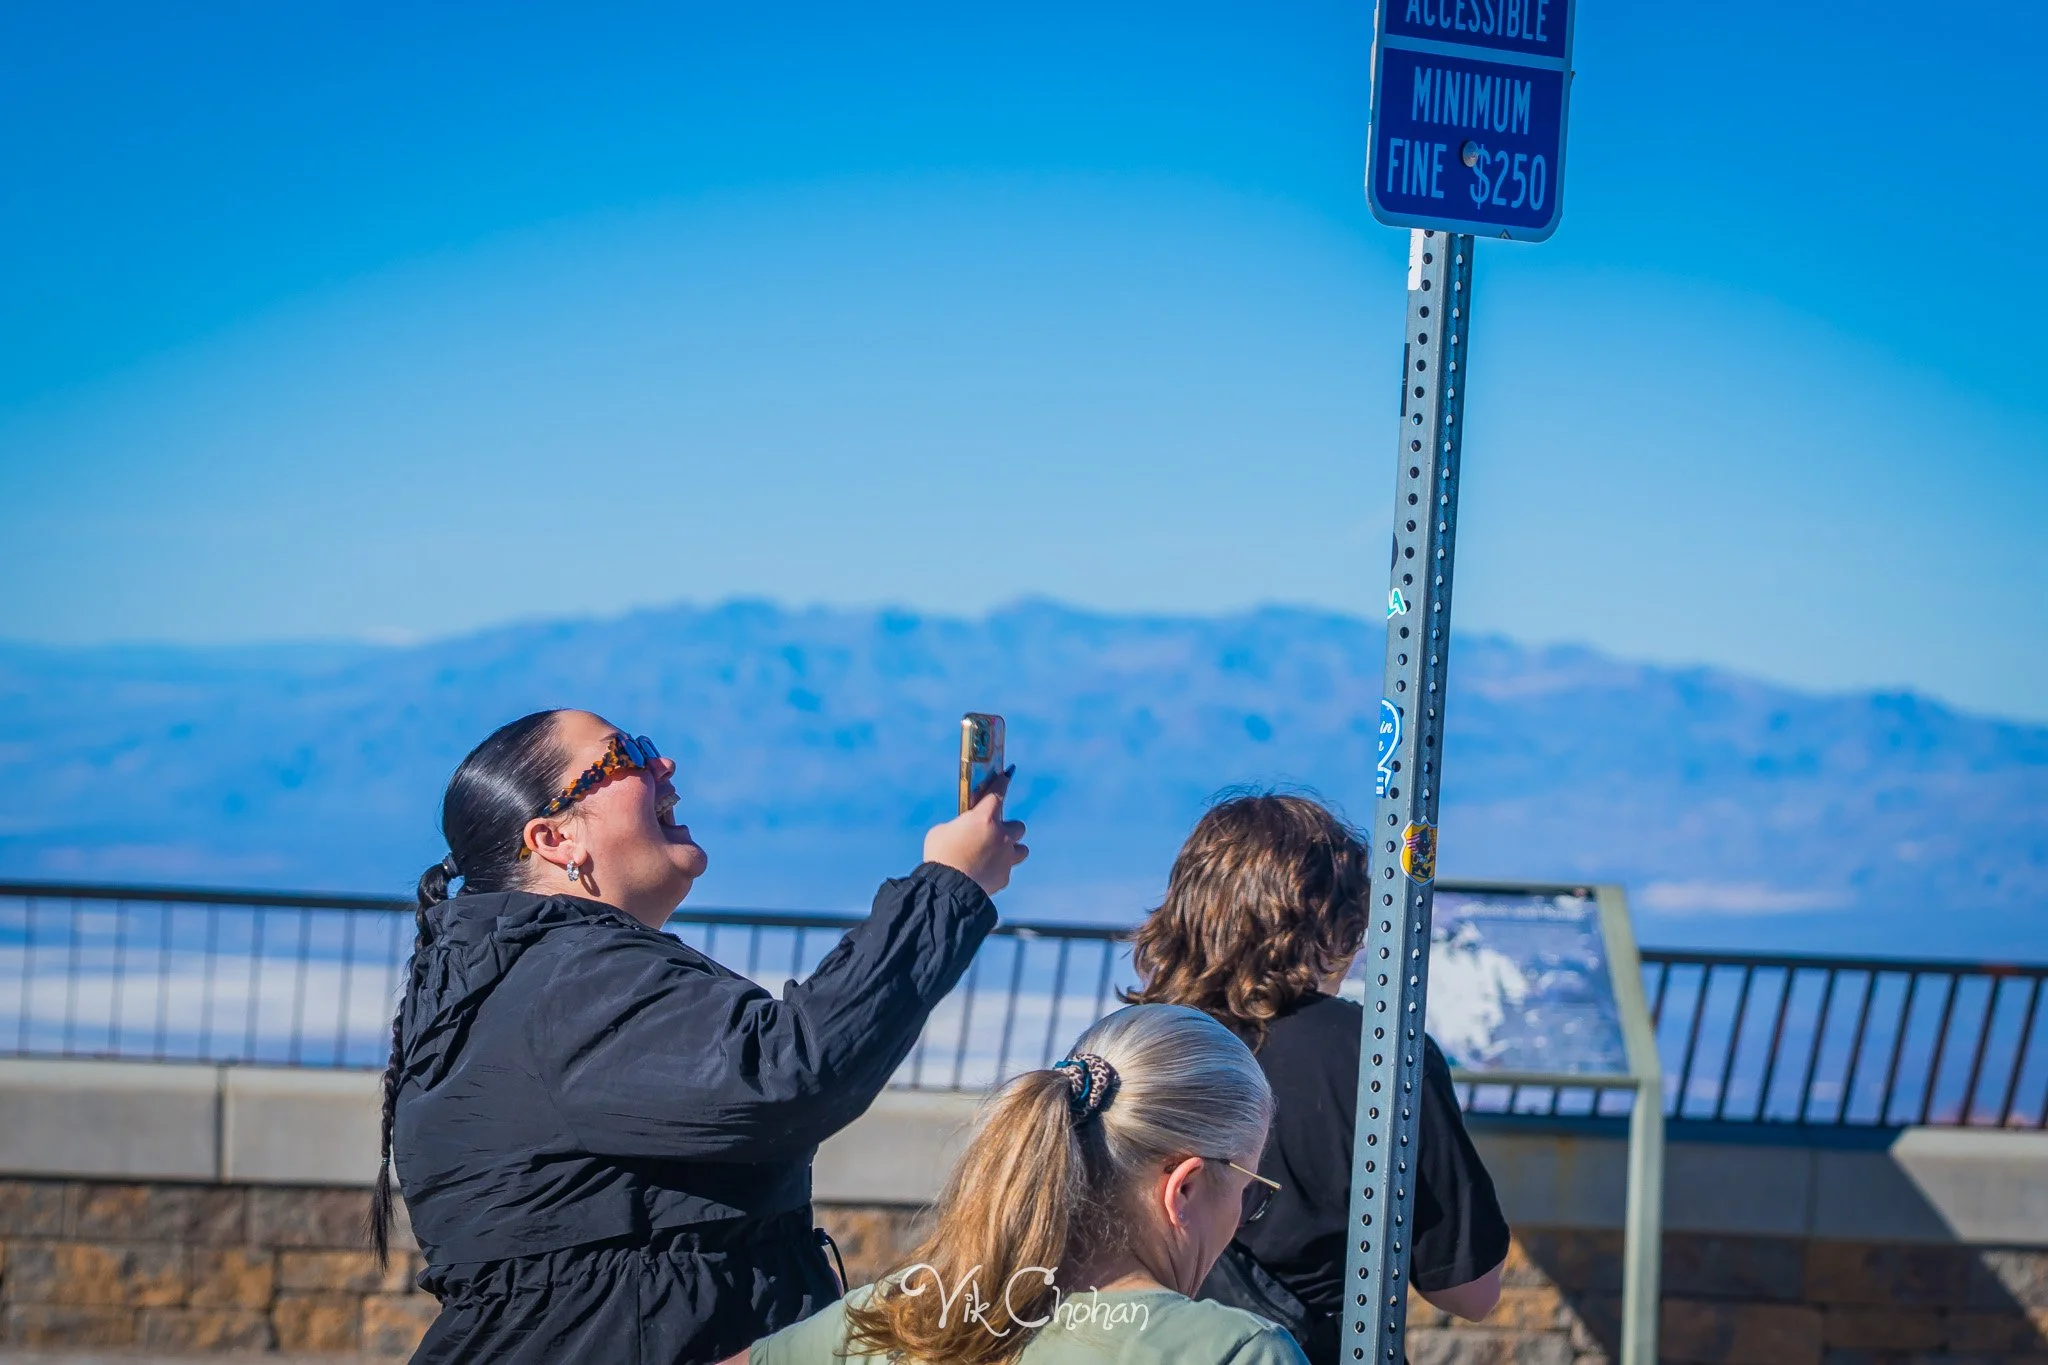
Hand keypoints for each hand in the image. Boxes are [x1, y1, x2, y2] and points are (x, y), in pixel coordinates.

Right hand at [924, 766, 1028, 894]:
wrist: (948, 888)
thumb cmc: (940, 855)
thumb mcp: (941, 832)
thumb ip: (958, 827)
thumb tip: (963, 832)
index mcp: (984, 818)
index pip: (998, 793)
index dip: (1002, 782)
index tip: (1007, 774)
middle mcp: (1001, 835)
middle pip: (1018, 826)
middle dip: (1008, 828)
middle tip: (994, 833)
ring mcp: (1006, 857)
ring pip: (1021, 849)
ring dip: (1011, 849)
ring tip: (997, 854)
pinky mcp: (1004, 877)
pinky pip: (1006, 870)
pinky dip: (998, 870)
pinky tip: (984, 874)